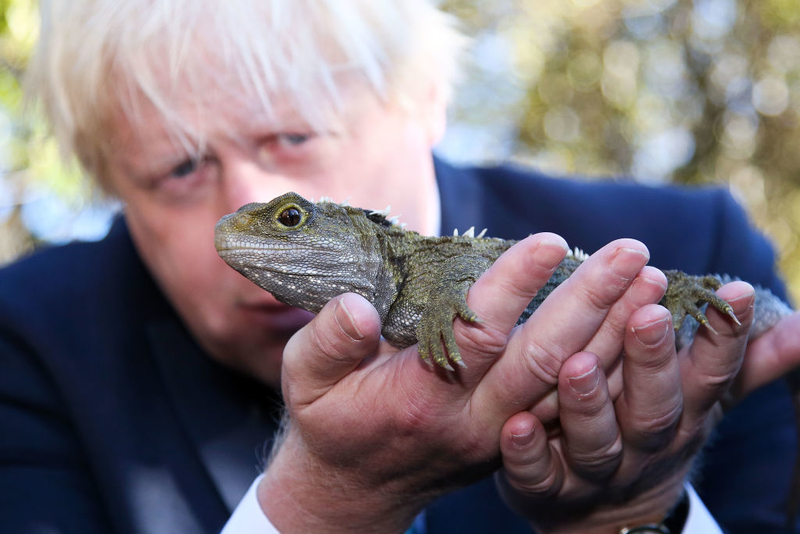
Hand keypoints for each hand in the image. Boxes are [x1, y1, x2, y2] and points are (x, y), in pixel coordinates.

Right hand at [255, 234, 661, 533]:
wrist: (357, 490)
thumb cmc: (331, 421)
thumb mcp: (306, 380)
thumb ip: (328, 341)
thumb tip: (358, 305)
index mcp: (421, 396)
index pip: (478, 336)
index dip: (514, 288)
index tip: (551, 241)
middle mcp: (473, 417)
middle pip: (543, 358)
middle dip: (591, 302)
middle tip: (632, 251)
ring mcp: (502, 431)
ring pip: (569, 382)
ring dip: (614, 331)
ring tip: (652, 279)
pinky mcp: (516, 435)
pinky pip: (572, 398)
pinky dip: (608, 362)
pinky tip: (634, 323)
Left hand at [496, 281, 755, 532]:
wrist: (607, 518)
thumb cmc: (651, 431)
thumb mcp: (699, 400)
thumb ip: (742, 362)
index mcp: (679, 414)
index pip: (708, 375)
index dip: (723, 338)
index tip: (735, 292)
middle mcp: (642, 444)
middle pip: (653, 407)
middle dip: (651, 362)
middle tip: (647, 314)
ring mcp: (594, 472)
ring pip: (596, 442)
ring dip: (588, 406)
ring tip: (577, 365)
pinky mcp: (545, 491)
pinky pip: (537, 476)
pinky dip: (527, 454)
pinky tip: (516, 426)